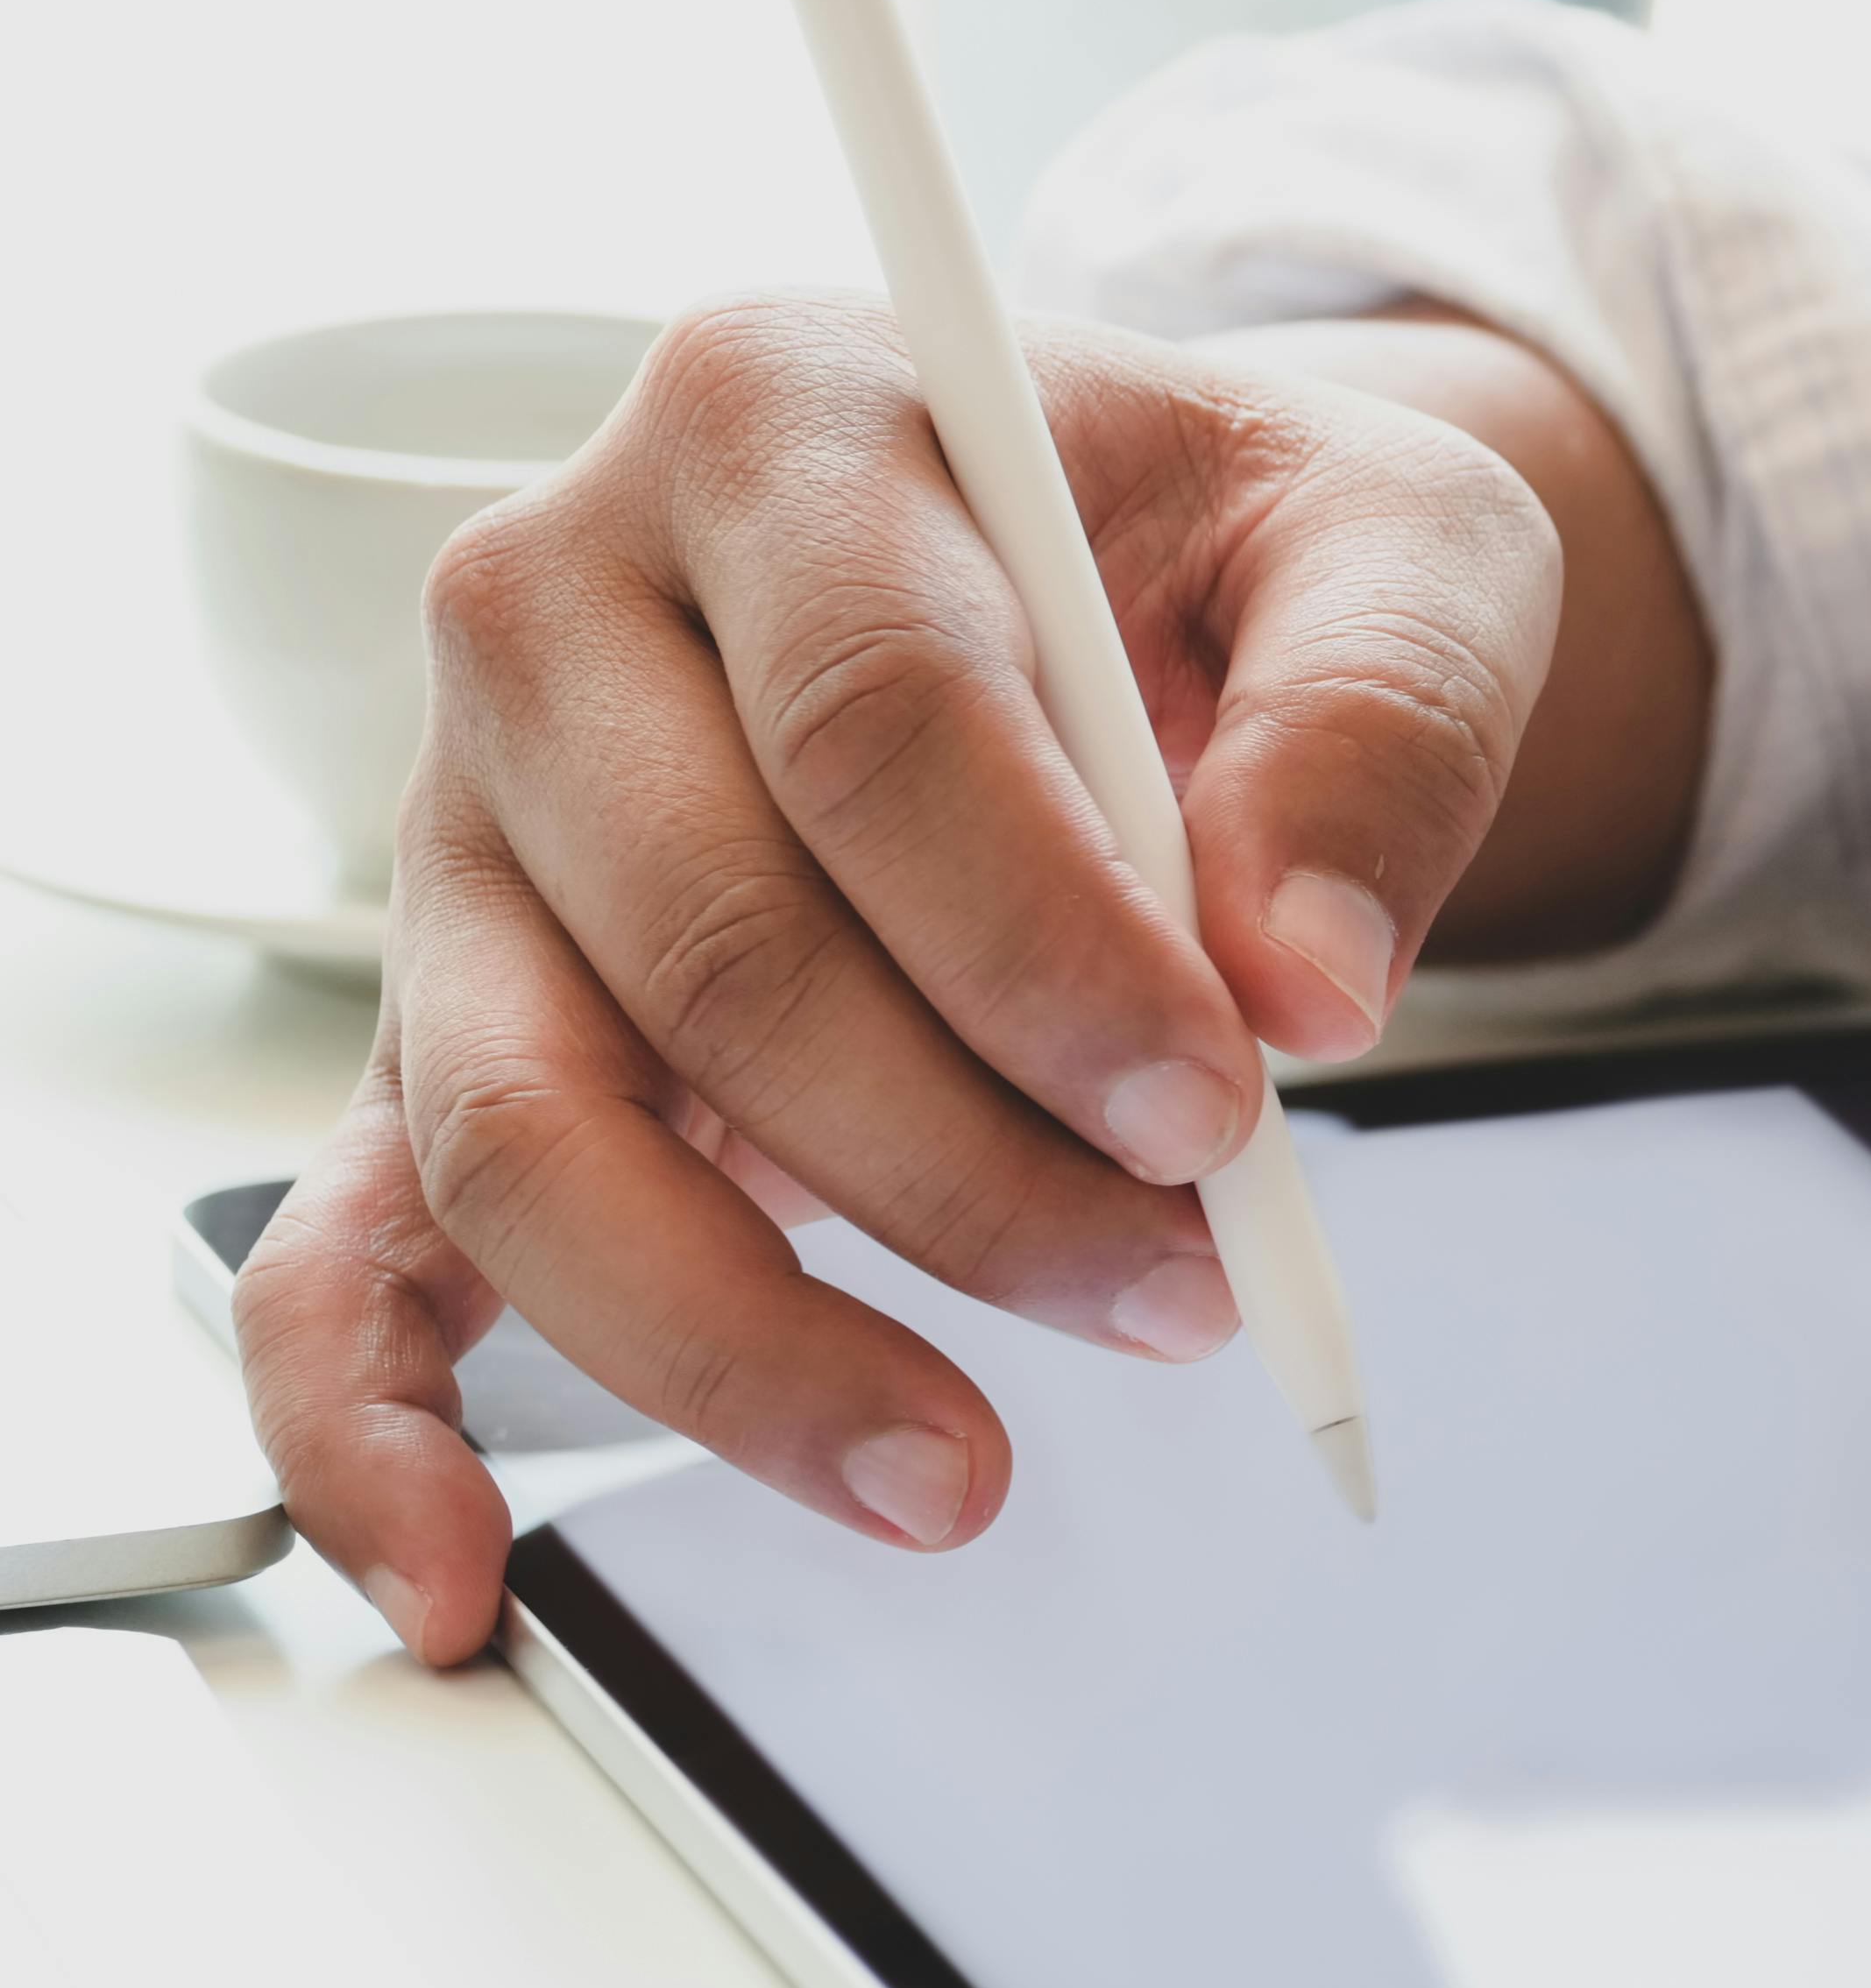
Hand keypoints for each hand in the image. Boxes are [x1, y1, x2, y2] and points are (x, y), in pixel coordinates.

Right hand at [238, 295, 1704, 1661]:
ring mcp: (468, 828)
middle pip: (715, 947)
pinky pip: (349, 1239)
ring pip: (533, 1124)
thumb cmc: (1238, 549)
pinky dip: (374, 1423)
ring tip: (967, 1462)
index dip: (1048, 948)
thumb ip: (1383, 724)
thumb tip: (1306, 970)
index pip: (876, 720)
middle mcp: (560, 603)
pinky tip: (465, 1572)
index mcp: (776, 415)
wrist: (1131, 567)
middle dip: (962, 1168)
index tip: (1218, 1105)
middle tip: (1181, 1280)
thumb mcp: (1403, 545)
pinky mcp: (446, 1020)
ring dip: (754, 1331)